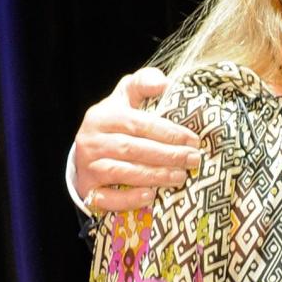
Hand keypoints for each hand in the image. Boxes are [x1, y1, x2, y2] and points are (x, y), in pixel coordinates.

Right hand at [74, 69, 200, 213]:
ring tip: (180, 177)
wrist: (87, 153)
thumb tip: (164, 83)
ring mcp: (88, 167)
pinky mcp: (88, 191)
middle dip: (167, 155)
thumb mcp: (125, 98)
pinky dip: (129, 199)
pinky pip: (108, 198)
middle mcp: (92, 141)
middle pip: (132, 148)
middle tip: (193, 160)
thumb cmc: (116, 124)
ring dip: (154, 176)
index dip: (168, 132)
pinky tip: (150, 196)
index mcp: (102, 116)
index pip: (138, 123)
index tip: (193, 140)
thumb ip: (142, 83)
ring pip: (122, 172)